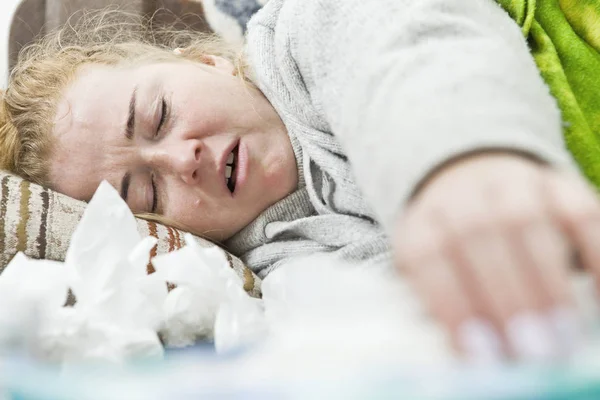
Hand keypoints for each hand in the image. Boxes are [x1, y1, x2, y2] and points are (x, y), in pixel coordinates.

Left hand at [394, 152, 599, 361]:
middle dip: (505, 298)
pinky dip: (594, 256)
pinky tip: (598, 300)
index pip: (426, 256)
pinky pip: (579, 213)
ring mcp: (509, 182)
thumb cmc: (455, 250)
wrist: (477, 183)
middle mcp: (461, 195)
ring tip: (563, 333)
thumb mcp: (435, 273)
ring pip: (524, 221)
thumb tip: (475, 355)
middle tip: (530, 349)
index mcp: (422, 221)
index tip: (477, 352)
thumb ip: (448, 306)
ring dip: (546, 282)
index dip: (450, 303)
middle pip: (476, 237)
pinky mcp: (555, 181)